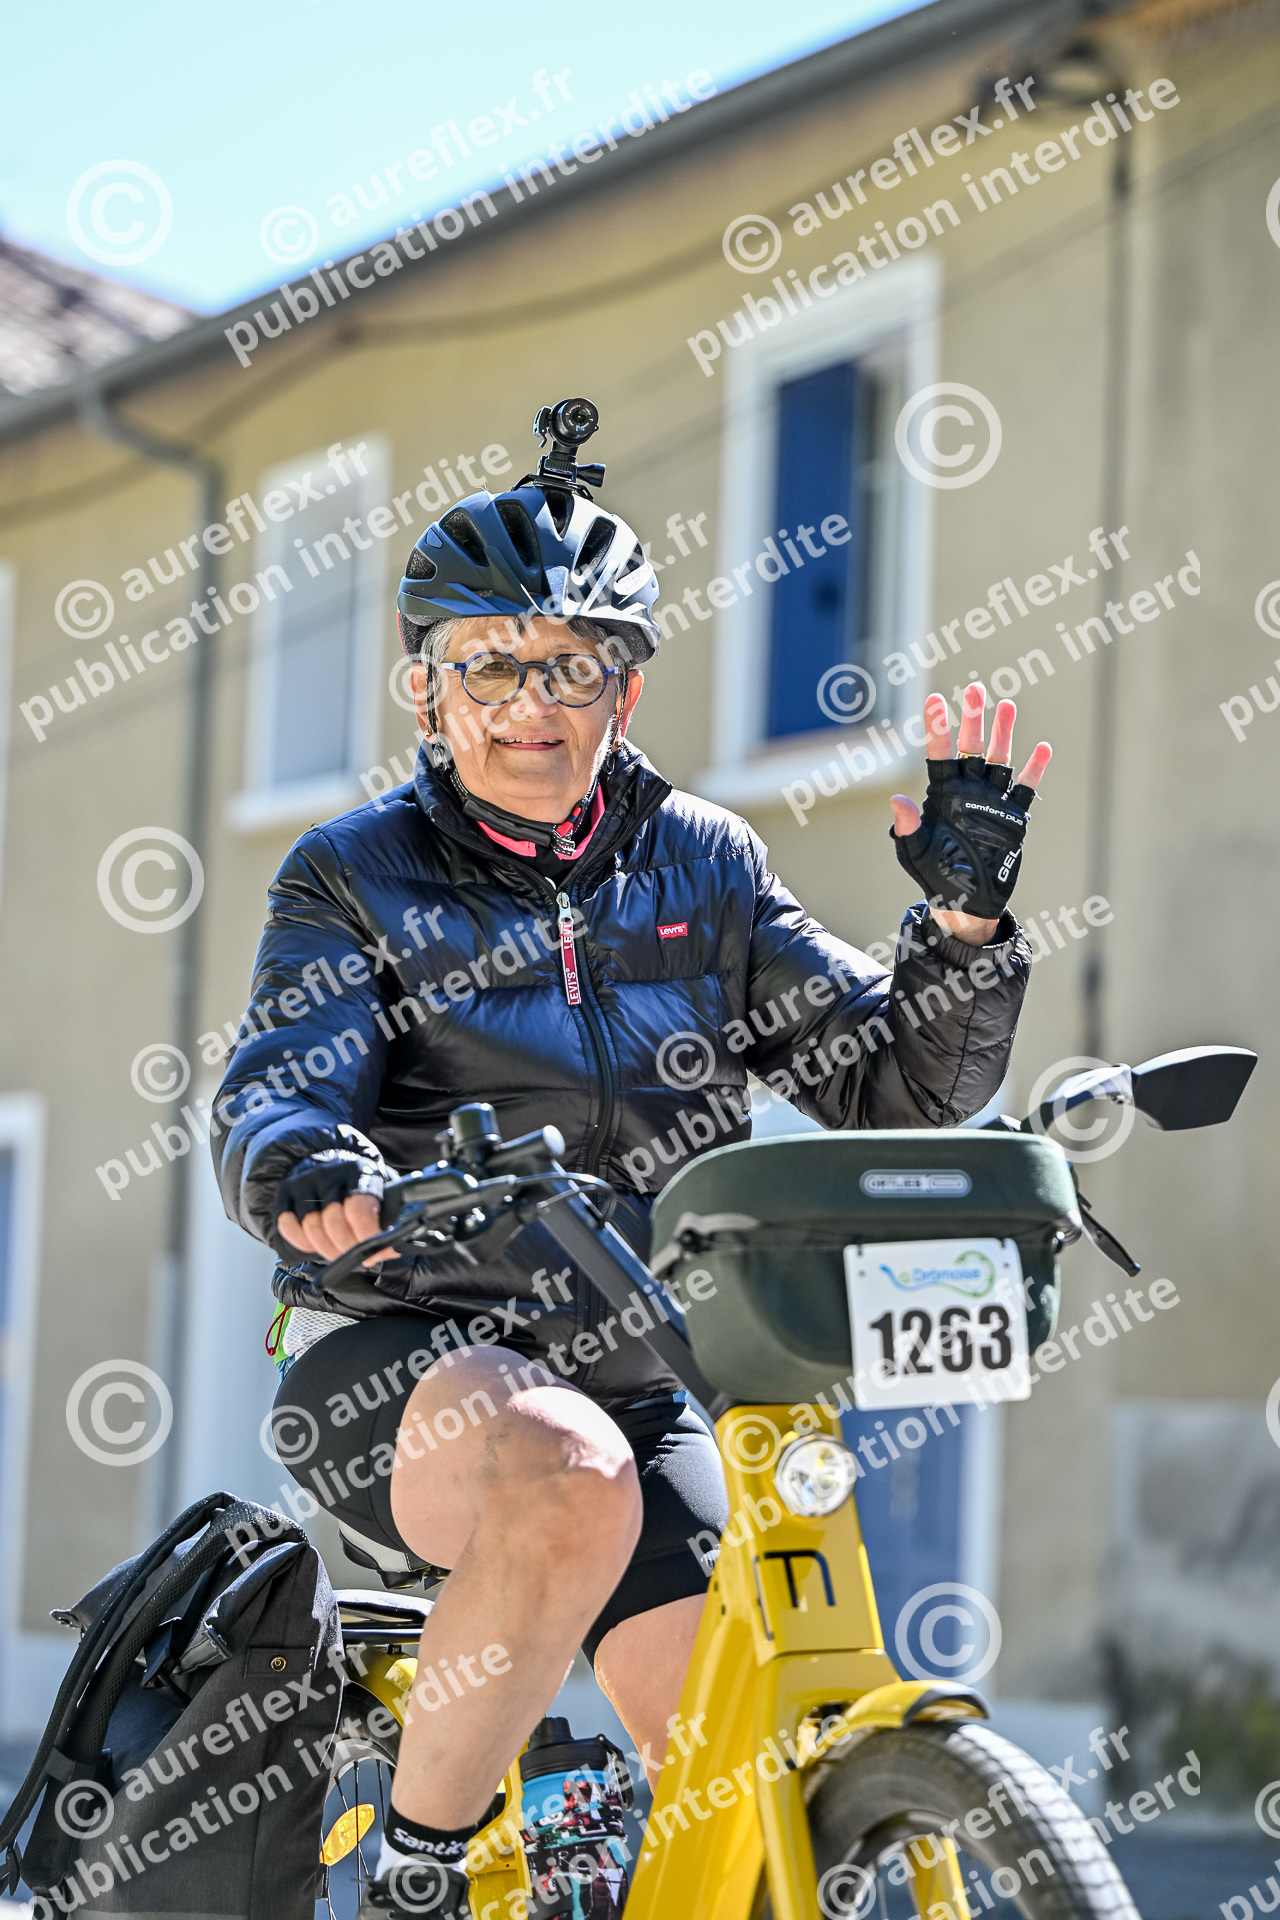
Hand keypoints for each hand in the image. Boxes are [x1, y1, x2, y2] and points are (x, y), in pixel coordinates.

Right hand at [274, 1151, 392, 1265]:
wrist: (332, 1174)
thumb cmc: (360, 1194)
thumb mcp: (381, 1201)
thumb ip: (387, 1224)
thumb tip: (390, 1249)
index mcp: (360, 1172)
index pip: (359, 1210)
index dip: (365, 1238)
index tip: (373, 1253)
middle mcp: (330, 1173)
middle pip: (333, 1222)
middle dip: (346, 1249)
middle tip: (355, 1257)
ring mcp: (305, 1181)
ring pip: (310, 1226)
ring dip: (325, 1249)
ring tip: (337, 1252)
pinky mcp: (286, 1191)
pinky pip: (287, 1224)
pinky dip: (300, 1241)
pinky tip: (314, 1244)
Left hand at [890, 683, 1051, 945]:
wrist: (966, 902)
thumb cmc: (935, 875)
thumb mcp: (915, 853)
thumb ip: (907, 827)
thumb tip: (895, 802)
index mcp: (942, 794)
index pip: (938, 753)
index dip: (936, 727)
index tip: (934, 699)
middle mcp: (968, 790)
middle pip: (971, 747)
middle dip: (973, 719)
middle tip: (975, 688)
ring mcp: (991, 801)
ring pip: (999, 759)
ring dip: (1004, 734)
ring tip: (1007, 705)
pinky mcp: (1013, 817)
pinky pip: (1025, 789)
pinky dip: (1033, 770)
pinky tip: (1042, 748)